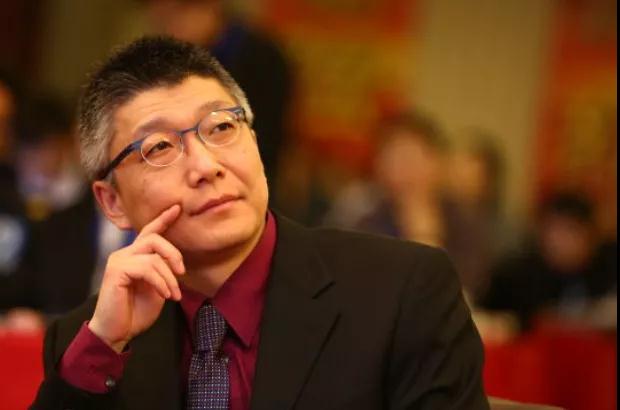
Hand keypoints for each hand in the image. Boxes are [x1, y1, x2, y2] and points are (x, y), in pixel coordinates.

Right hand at [88, 204, 184, 352]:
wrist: (117, 333)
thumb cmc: (136, 312)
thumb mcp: (157, 288)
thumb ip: (163, 272)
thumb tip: (175, 263)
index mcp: (135, 256)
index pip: (149, 232)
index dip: (164, 219)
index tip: (178, 208)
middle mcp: (124, 254)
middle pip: (154, 238)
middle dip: (173, 254)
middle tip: (182, 273)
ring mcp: (118, 261)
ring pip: (153, 255)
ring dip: (169, 277)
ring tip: (173, 295)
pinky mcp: (116, 271)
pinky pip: (146, 268)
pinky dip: (161, 282)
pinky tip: (164, 295)